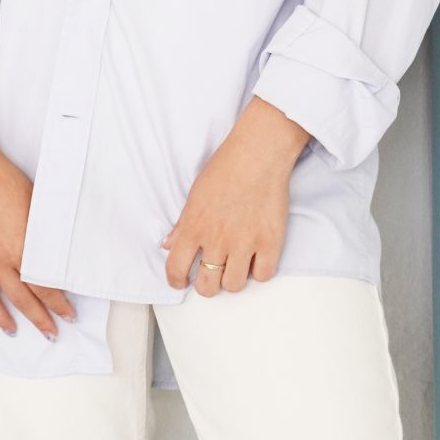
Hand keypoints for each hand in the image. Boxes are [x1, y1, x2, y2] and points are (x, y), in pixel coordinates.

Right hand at [0, 141, 77, 341]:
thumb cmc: (2, 179)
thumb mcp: (35, 204)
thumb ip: (45, 233)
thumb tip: (59, 248)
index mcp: (20, 248)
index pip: (44, 287)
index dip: (58, 304)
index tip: (68, 315)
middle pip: (21, 299)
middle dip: (39, 319)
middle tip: (50, 332)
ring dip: (3, 319)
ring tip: (13, 331)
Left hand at [161, 95, 309, 296]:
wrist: (258, 152)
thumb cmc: (226, 167)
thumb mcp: (195, 194)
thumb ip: (182, 224)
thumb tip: (169, 245)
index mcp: (194, 226)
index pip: (176, 268)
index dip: (176, 281)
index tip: (181, 281)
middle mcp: (217, 239)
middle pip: (207, 286)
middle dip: (206, 285)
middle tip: (211, 275)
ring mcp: (244, 242)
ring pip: (234, 286)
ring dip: (232, 279)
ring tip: (235, 266)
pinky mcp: (270, 242)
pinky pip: (263, 275)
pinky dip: (259, 271)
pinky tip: (256, 259)